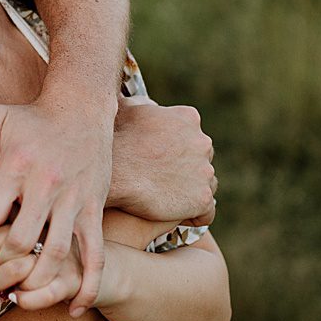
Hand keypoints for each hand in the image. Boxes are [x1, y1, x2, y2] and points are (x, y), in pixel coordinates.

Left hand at [0, 94, 113, 315]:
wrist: (83, 107)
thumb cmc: (31, 117)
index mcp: (17, 165)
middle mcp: (46, 184)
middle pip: (20, 241)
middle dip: (0, 266)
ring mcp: (74, 200)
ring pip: (55, 255)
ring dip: (36, 281)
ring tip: (19, 293)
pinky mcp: (95, 209)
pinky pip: (95, 255)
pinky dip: (87, 286)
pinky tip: (74, 307)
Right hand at [108, 97, 216, 223]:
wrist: (113, 174)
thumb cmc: (114, 140)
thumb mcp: (127, 109)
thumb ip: (144, 104)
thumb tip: (145, 104)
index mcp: (188, 118)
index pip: (192, 134)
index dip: (177, 147)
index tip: (162, 157)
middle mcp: (203, 142)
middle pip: (201, 158)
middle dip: (186, 167)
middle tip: (163, 179)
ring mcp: (204, 172)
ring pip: (205, 183)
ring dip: (191, 190)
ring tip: (168, 199)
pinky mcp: (202, 198)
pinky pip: (206, 211)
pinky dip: (196, 215)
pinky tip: (180, 216)